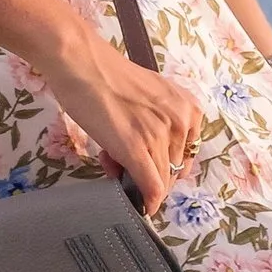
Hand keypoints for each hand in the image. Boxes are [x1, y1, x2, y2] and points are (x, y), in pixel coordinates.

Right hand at [20, 0, 202, 213]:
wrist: (82, 64)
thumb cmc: (107, 74)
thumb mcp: (150, 96)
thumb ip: (158, 122)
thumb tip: (149, 156)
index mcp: (188, 107)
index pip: (186, 154)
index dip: (166, 166)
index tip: (147, 165)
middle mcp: (181, 121)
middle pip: (174, 169)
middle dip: (150, 174)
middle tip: (122, 164)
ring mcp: (160, 136)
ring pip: (160, 180)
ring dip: (139, 183)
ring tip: (112, 162)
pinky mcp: (137, 149)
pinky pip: (151, 186)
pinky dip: (147, 201)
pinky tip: (142, 207)